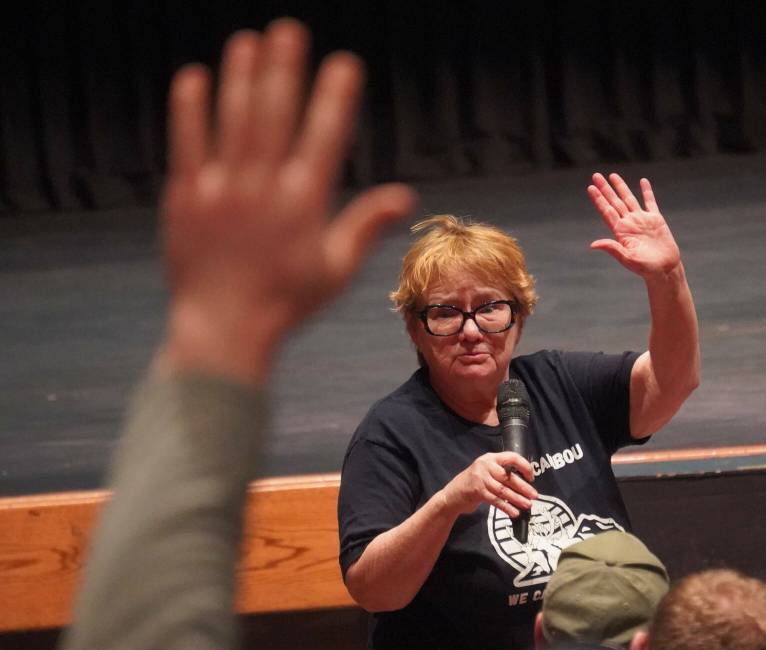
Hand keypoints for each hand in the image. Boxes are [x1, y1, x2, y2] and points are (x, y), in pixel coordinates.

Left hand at [157, 19, 415, 383]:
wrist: (223, 330)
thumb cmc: (286, 302)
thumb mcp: (336, 269)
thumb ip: (367, 225)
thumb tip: (406, 194)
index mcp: (304, 204)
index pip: (325, 137)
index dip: (335, 97)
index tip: (344, 63)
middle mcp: (263, 189)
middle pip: (275, 115)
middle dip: (285, 68)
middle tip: (290, 29)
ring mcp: (220, 190)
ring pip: (231, 120)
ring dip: (240, 76)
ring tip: (249, 40)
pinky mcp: (184, 197)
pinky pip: (186, 142)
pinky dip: (189, 108)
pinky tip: (195, 76)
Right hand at [441, 452, 537, 518]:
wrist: (452, 495)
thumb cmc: (473, 483)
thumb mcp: (486, 472)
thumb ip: (501, 472)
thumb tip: (524, 482)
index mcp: (491, 458)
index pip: (512, 457)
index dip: (524, 466)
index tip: (531, 477)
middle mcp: (485, 465)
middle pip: (509, 477)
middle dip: (523, 487)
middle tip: (534, 495)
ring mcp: (480, 478)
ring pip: (503, 490)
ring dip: (517, 499)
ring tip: (527, 505)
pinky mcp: (477, 491)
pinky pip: (496, 500)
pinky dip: (506, 507)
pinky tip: (514, 512)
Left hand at [587, 173, 680, 278]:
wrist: (664, 269)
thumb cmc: (645, 268)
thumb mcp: (627, 258)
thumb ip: (612, 248)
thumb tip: (593, 245)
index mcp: (620, 231)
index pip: (607, 211)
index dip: (598, 199)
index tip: (590, 187)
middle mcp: (629, 223)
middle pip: (615, 202)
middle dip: (605, 189)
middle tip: (596, 175)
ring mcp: (642, 220)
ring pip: (629, 199)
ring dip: (621, 187)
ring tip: (613, 175)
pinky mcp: (655, 220)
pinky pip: (650, 202)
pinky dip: (647, 192)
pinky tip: (642, 181)